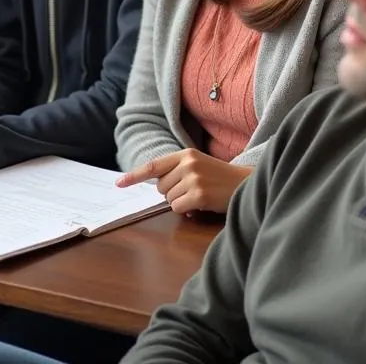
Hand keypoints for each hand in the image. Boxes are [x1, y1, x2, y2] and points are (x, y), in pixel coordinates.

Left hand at [116, 149, 252, 214]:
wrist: (246, 183)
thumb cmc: (220, 178)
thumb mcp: (199, 166)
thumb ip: (177, 172)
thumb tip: (157, 187)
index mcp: (186, 154)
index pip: (154, 165)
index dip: (134, 175)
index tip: (119, 183)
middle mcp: (188, 163)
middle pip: (160, 187)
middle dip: (172, 193)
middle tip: (193, 190)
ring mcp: (193, 178)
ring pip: (169, 200)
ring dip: (181, 202)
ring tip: (200, 196)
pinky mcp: (199, 195)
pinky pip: (179, 209)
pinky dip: (187, 211)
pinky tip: (202, 204)